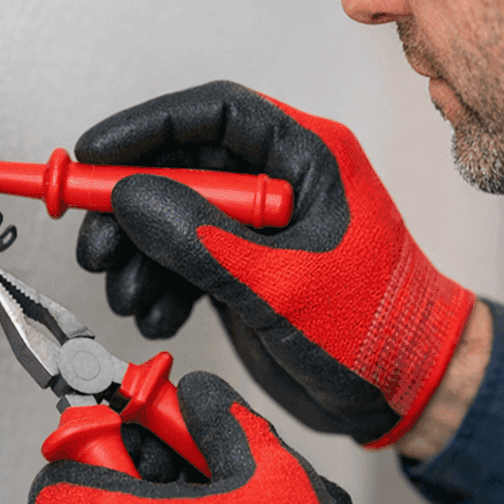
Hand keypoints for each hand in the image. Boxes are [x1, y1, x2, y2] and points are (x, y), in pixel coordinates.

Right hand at [75, 81, 475, 446]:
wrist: (411, 391)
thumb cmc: (381, 330)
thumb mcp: (281, 286)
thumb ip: (202, 241)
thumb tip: (131, 198)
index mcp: (310, 156)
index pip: (215, 113)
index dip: (146, 127)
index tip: (93, 154)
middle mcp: (284, 182)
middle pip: (184, 166)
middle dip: (130, 204)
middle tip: (96, 243)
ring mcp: (265, 227)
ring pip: (177, 215)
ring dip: (141, 255)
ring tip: (128, 297)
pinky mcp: (251, 268)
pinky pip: (188, 257)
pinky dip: (162, 284)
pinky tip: (157, 315)